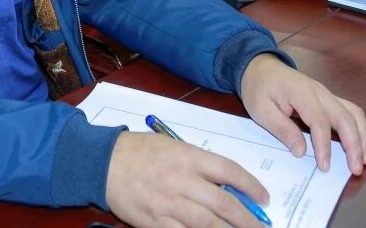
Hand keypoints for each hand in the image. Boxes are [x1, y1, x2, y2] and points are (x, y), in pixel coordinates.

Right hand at [105, 131, 269, 227]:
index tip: (263, 198)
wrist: (102, 162)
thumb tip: (226, 186)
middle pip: (224, 204)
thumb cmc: (139, 150)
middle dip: (248, 219)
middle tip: (263, 227)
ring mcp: (168, 204)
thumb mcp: (172, 146)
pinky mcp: (154, 222)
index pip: (229, 171)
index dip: (251, 186)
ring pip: (208, 225)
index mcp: (187, 157)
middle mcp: (181, 181)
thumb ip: (198, 164)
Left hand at [239, 54, 365, 176]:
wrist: (260, 66)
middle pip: (345, 117)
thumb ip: (282, 129)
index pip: (319, 120)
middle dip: (354, 144)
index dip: (324, 145)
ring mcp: (327, 94)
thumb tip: (301, 152)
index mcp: (300, 92)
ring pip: (353, 113)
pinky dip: (358, 129)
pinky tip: (359, 145)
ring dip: (362, 136)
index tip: (324, 166)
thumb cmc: (258, 88)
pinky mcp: (329, 99)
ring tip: (363, 160)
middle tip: (355, 169)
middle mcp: (320, 92)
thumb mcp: (261, 110)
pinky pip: (350, 112)